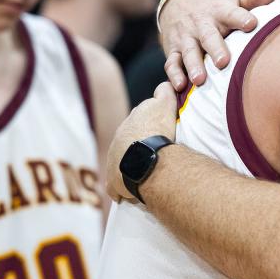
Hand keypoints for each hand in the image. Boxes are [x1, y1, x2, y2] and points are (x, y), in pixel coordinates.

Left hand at [106, 82, 178, 201]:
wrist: (145, 157)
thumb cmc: (157, 131)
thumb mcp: (163, 105)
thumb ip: (164, 93)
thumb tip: (166, 84)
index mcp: (130, 123)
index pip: (138, 122)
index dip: (149, 126)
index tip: (157, 132)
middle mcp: (118, 141)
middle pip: (127, 142)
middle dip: (137, 146)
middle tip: (154, 153)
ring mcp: (114, 161)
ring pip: (121, 163)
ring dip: (130, 167)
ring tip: (146, 173)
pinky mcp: (113, 182)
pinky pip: (115, 187)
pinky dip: (121, 190)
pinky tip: (130, 193)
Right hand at [161, 0, 276, 89]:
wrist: (178, 1)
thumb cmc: (216, 5)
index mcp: (220, 10)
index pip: (231, 13)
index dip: (241, 18)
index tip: (252, 24)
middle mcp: (201, 24)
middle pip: (208, 36)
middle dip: (215, 49)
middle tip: (223, 62)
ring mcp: (186, 37)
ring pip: (189, 52)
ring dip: (193, 66)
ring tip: (200, 80)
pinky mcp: (173, 49)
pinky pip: (172, 62)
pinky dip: (174, 74)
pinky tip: (180, 86)